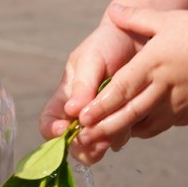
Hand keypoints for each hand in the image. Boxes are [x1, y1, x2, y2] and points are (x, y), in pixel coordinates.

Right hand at [39, 19, 143, 163]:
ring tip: (118, 125)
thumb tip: (72, 111)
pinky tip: (132, 118)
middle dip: (82, 147)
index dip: (52, 132)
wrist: (139, 39)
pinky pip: (119, 140)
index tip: (64, 129)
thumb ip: (83, 85)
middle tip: (96, 140)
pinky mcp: (123, 124)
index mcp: (64, 100)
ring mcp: (102, 122)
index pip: (48, 124)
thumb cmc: (107, 45)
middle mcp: (80, 116)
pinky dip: (123, 134)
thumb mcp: (91, 59)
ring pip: (96, 148)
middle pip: (72, 145)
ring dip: (105, 142)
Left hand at [75, 4, 187, 158]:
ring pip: (146, 124)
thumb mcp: (168, 19)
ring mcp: (180, 102)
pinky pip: (164, 125)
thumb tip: (113, 10)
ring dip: (124, 131)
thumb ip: (137, 17)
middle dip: (105, 127)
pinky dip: (146, 129)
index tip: (82, 116)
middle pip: (130, 112)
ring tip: (104, 137)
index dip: (101, 105)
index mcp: (155, 62)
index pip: (122, 88)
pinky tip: (134, 129)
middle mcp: (165, 86)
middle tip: (84, 136)